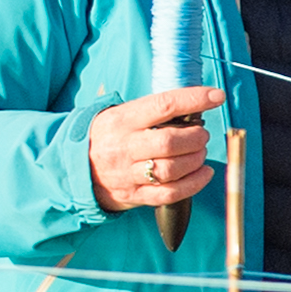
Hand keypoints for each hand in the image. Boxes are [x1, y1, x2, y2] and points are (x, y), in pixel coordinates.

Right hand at [87, 84, 220, 211]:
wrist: (74, 167)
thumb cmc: (109, 136)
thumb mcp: (120, 115)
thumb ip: (152, 112)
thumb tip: (192, 105)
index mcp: (122, 120)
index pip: (163, 105)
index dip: (194, 99)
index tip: (216, 96)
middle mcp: (124, 146)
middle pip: (169, 142)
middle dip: (196, 137)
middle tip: (202, 135)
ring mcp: (128, 173)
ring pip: (172, 169)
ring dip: (196, 160)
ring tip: (200, 152)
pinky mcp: (134, 195)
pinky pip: (170, 193)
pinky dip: (194, 184)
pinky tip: (204, 173)